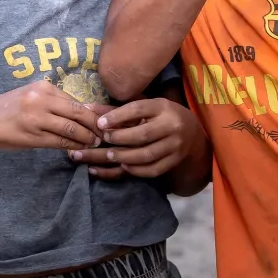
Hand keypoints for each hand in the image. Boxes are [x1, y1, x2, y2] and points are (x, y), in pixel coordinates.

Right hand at [0, 81, 104, 150]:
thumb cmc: (10, 107)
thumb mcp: (33, 96)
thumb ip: (56, 102)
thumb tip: (87, 111)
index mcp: (44, 87)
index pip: (76, 100)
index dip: (93, 113)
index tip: (104, 121)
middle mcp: (41, 99)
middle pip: (78, 113)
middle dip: (95, 126)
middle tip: (104, 135)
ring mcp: (36, 118)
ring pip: (71, 128)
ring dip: (86, 138)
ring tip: (94, 143)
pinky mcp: (32, 136)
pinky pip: (59, 141)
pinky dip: (72, 145)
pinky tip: (78, 148)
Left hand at [69, 98, 205, 177]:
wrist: (192, 132)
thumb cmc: (160, 116)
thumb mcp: (143, 107)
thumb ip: (115, 110)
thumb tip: (86, 109)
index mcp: (161, 107)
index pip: (138, 109)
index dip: (117, 116)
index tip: (99, 123)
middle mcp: (171, 125)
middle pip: (142, 134)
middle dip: (118, 139)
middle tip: (101, 141)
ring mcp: (175, 145)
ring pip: (146, 154)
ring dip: (124, 156)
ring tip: (108, 156)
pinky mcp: (174, 161)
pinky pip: (153, 169)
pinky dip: (136, 170)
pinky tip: (122, 167)